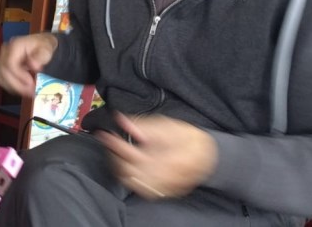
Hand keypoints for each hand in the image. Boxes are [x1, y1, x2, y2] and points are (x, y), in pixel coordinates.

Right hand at [0, 33, 57, 97]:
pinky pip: (0, 79)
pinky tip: (21, 90)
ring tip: (27, 92)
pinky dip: (10, 87)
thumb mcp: (46, 50)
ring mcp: (1, 59)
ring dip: (13, 87)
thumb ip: (41, 57)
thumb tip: (33, 65)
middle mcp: (5, 51)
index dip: (18, 75)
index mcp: (15, 45)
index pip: (10, 62)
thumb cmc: (42, 47)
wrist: (39, 45)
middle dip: (16, 84)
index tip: (31, 83)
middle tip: (30, 92)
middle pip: (2, 71)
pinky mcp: (0, 67)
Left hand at [96, 113, 217, 199]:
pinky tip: (125, 166)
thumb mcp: (166, 125)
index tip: (104, 134)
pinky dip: (129, 177)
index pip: (132, 154)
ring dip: (119, 166)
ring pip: (132, 181)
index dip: (115, 144)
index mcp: (165, 158)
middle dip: (114, 154)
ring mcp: (163, 185)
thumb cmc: (186, 138)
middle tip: (108, 140)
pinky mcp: (163, 191)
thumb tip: (121, 120)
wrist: (206, 155)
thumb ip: (142, 125)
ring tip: (114, 152)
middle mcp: (164, 175)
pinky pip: (141, 189)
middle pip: (128, 171)